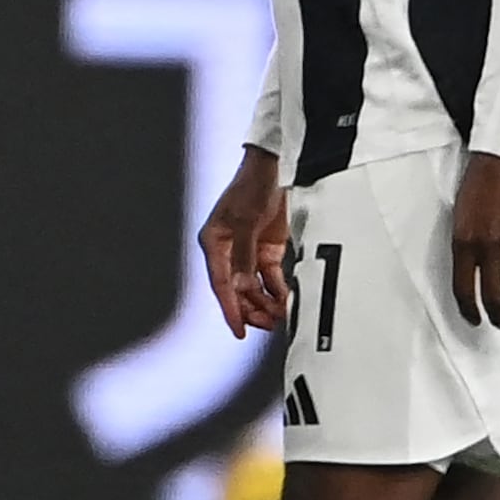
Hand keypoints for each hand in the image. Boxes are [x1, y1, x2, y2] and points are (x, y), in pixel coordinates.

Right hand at [200, 146, 288, 333]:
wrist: (273, 169)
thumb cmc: (251, 187)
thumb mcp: (246, 222)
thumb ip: (244, 257)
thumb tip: (241, 287)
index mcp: (214, 243)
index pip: (222, 284)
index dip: (230, 309)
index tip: (239, 330)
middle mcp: (228, 250)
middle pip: (237, 289)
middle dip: (252, 309)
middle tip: (268, 325)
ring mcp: (248, 251)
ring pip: (254, 287)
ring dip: (265, 302)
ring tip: (280, 315)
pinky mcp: (266, 249)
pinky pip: (270, 277)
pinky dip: (278, 289)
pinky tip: (286, 300)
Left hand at [451, 149, 499, 329]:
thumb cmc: (479, 182)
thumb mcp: (460, 214)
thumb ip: (465, 243)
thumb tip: (471, 271)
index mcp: (462, 240)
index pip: (462, 287)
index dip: (468, 309)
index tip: (473, 318)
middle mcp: (487, 246)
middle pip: (490, 295)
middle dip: (495, 315)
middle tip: (499, 323)